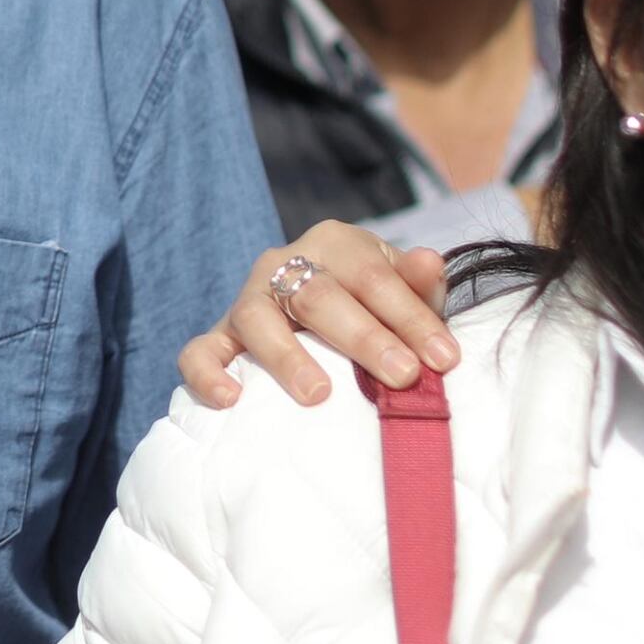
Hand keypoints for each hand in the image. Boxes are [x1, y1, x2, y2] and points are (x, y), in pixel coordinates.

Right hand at [177, 223, 457, 407]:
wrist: (320, 310)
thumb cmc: (370, 306)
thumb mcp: (400, 290)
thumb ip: (417, 284)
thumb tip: (431, 262)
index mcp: (334, 243)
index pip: (373, 276)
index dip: (411, 317)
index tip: (444, 359)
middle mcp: (284, 263)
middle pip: (317, 295)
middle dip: (363, 337)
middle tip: (402, 377)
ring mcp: (246, 300)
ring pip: (256, 318)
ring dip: (287, 356)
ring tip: (318, 395)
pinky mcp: (219, 337)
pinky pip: (199, 351)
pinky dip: (208, 374)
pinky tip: (231, 400)